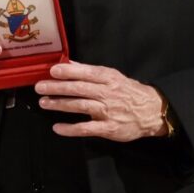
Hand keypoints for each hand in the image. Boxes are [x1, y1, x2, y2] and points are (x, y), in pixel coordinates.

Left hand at [34, 61, 167, 141]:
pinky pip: (87, 129)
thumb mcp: (112, 76)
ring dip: (60, 105)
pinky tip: (57, 127)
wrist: (152, 112)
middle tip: (40, 87)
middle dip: (58, 87)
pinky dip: (71, 129)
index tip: (52, 70)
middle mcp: (107, 93)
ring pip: (80, 107)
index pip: (86, 73)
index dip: (69, 71)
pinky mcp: (108, 128)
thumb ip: (89, 71)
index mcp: (108, 78)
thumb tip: (69, 63)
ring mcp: (108, 112)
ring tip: (44, 103)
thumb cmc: (128, 92)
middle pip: (80, 89)